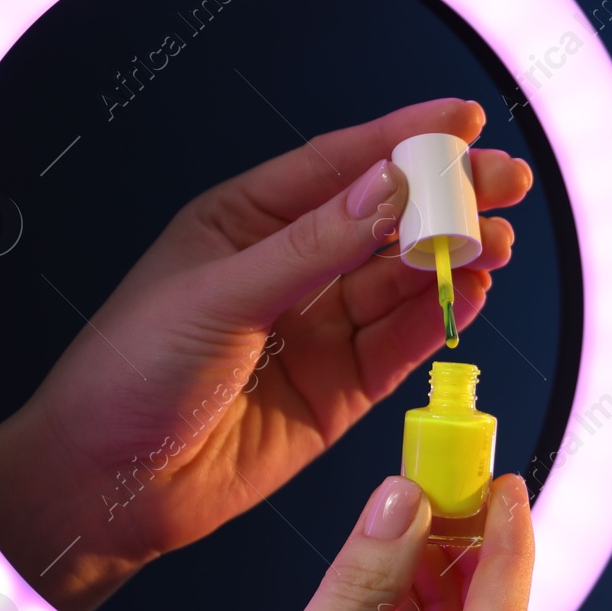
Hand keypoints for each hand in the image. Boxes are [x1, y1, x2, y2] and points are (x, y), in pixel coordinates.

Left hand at [0, 98, 532, 610]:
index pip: (338, 167)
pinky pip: (399, 347)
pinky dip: (437, 321)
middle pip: (384, 223)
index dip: (403, 140)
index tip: (465, 121)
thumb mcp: (222, 294)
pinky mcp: (339, 393)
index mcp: (247, 223)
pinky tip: (472, 293)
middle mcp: (289, 271)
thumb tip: (391, 187)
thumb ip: (313, 247)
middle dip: (446, 201)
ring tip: (500, 242)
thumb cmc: (132, 372)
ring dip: (451, 260)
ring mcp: (317, 332)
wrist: (105, 488)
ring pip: (400, 284)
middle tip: (505, 183)